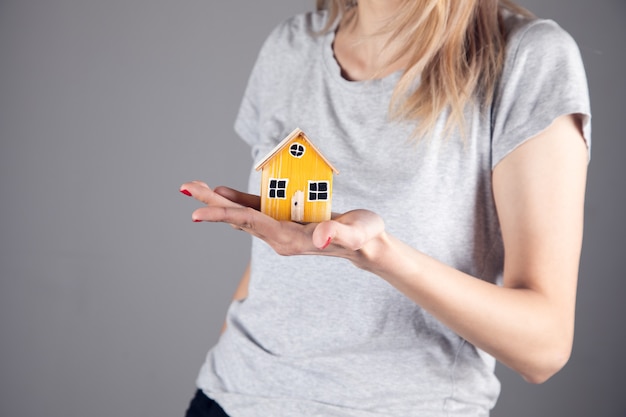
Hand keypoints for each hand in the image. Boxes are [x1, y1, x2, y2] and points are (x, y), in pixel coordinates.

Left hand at [179, 181, 386, 263]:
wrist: (365, 244)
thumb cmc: (364, 237)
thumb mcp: (357, 234)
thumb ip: (338, 235)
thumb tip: (320, 238)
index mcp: (290, 240)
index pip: (252, 224)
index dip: (225, 215)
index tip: (197, 213)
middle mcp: (279, 237)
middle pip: (239, 218)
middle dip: (212, 204)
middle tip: (186, 189)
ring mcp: (279, 230)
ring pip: (243, 214)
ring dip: (219, 201)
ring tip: (195, 188)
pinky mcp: (283, 221)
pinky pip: (256, 210)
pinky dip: (238, 200)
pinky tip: (222, 191)